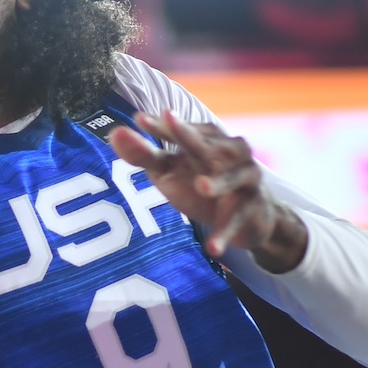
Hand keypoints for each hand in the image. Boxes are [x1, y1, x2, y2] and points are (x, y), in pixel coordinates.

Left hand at [109, 112, 307, 270]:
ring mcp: (246, 177)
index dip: (161, 126)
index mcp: (205, 139)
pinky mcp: (253, 206)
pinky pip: (238, 218)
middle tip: (170, 120)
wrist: (250, 216)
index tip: (139, 120)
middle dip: (189, 134)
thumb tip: (114, 134)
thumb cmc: (202, 184)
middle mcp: (229, 152)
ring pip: (233, 177)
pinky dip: (225, 232)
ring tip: (201, 186)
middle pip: (207, 143)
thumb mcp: (170, 172)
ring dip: (219, 181)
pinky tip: (212, 248)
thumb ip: (145, 155)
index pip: (179, 130)